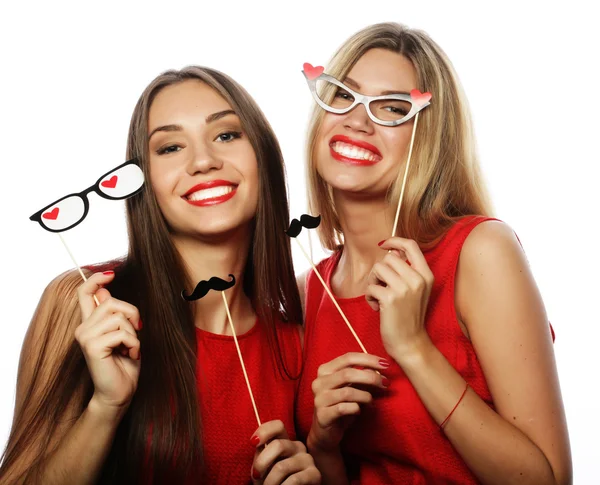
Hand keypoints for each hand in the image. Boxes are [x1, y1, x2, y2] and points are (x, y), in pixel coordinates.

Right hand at [75, 271, 141, 414]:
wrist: (120, 393)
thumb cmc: (125, 364)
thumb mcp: (124, 333)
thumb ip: (115, 314)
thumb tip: (105, 290)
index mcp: (90, 323)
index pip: (84, 293)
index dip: (96, 279)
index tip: (111, 274)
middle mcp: (83, 328)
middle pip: (110, 301)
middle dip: (132, 314)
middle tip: (136, 332)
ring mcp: (85, 337)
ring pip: (118, 316)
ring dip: (133, 332)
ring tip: (130, 347)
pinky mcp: (92, 346)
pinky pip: (122, 332)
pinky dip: (133, 343)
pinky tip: (130, 354)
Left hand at [250, 420, 320, 483]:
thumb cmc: (274, 482)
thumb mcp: (264, 468)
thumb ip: (261, 455)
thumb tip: (255, 442)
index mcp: (284, 442)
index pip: (277, 426)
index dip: (264, 431)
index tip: (253, 442)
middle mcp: (297, 447)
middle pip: (278, 445)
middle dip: (261, 463)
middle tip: (256, 477)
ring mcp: (307, 459)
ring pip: (281, 467)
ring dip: (269, 482)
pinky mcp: (314, 474)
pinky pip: (294, 480)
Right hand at [307, 352, 388, 452]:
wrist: (326, 433)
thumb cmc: (340, 405)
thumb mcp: (351, 388)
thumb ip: (361, 376)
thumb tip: (379, 368)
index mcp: (325, 370)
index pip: (348, 358)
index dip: (368, 359)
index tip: (385, 364)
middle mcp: (319, 382)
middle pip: (348, 373)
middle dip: (370, 377)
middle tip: (385, 383)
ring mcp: (319, 399)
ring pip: (347, 392)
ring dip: (365, 396)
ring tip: (371, 401)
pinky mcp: (323, 415)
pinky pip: (344, 408)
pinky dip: (356, 408)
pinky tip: (359, 410)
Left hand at [366, 238, 433, 362]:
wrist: (410, 343)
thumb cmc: (408, 316)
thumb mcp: (415, 290)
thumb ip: (406, 271)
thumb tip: (390, 250)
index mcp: (426, 275)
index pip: (411, 245)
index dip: (394, 240)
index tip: (383, 244)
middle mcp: (417, 279)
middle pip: (388, 258)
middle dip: (379, 271)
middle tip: (382, 287)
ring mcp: (405, 288)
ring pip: (377, 269)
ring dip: (373, 283)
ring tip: (379, 297)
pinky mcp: (390, 299)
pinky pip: (371, 287)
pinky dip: (369, 297)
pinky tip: (378, 308)